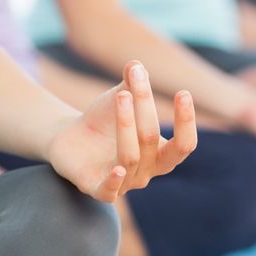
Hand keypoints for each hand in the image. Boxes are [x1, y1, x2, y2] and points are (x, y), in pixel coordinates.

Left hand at [45, 61, 197, 202]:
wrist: (69, 138)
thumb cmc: (104, 121)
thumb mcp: (120, 99)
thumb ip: (131, 84)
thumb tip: (136, 64)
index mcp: (161, 154)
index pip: (184, 144)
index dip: (186, 122)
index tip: (182, 93)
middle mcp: (146, 172)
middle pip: (152, 142)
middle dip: (146, 110)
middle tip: (137, 82)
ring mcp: (124, 183)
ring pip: (130, 156)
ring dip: (126, 124)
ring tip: (120, 95)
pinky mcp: (97, 188)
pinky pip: (110, 191)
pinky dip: (115, 181)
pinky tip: (117, 169)